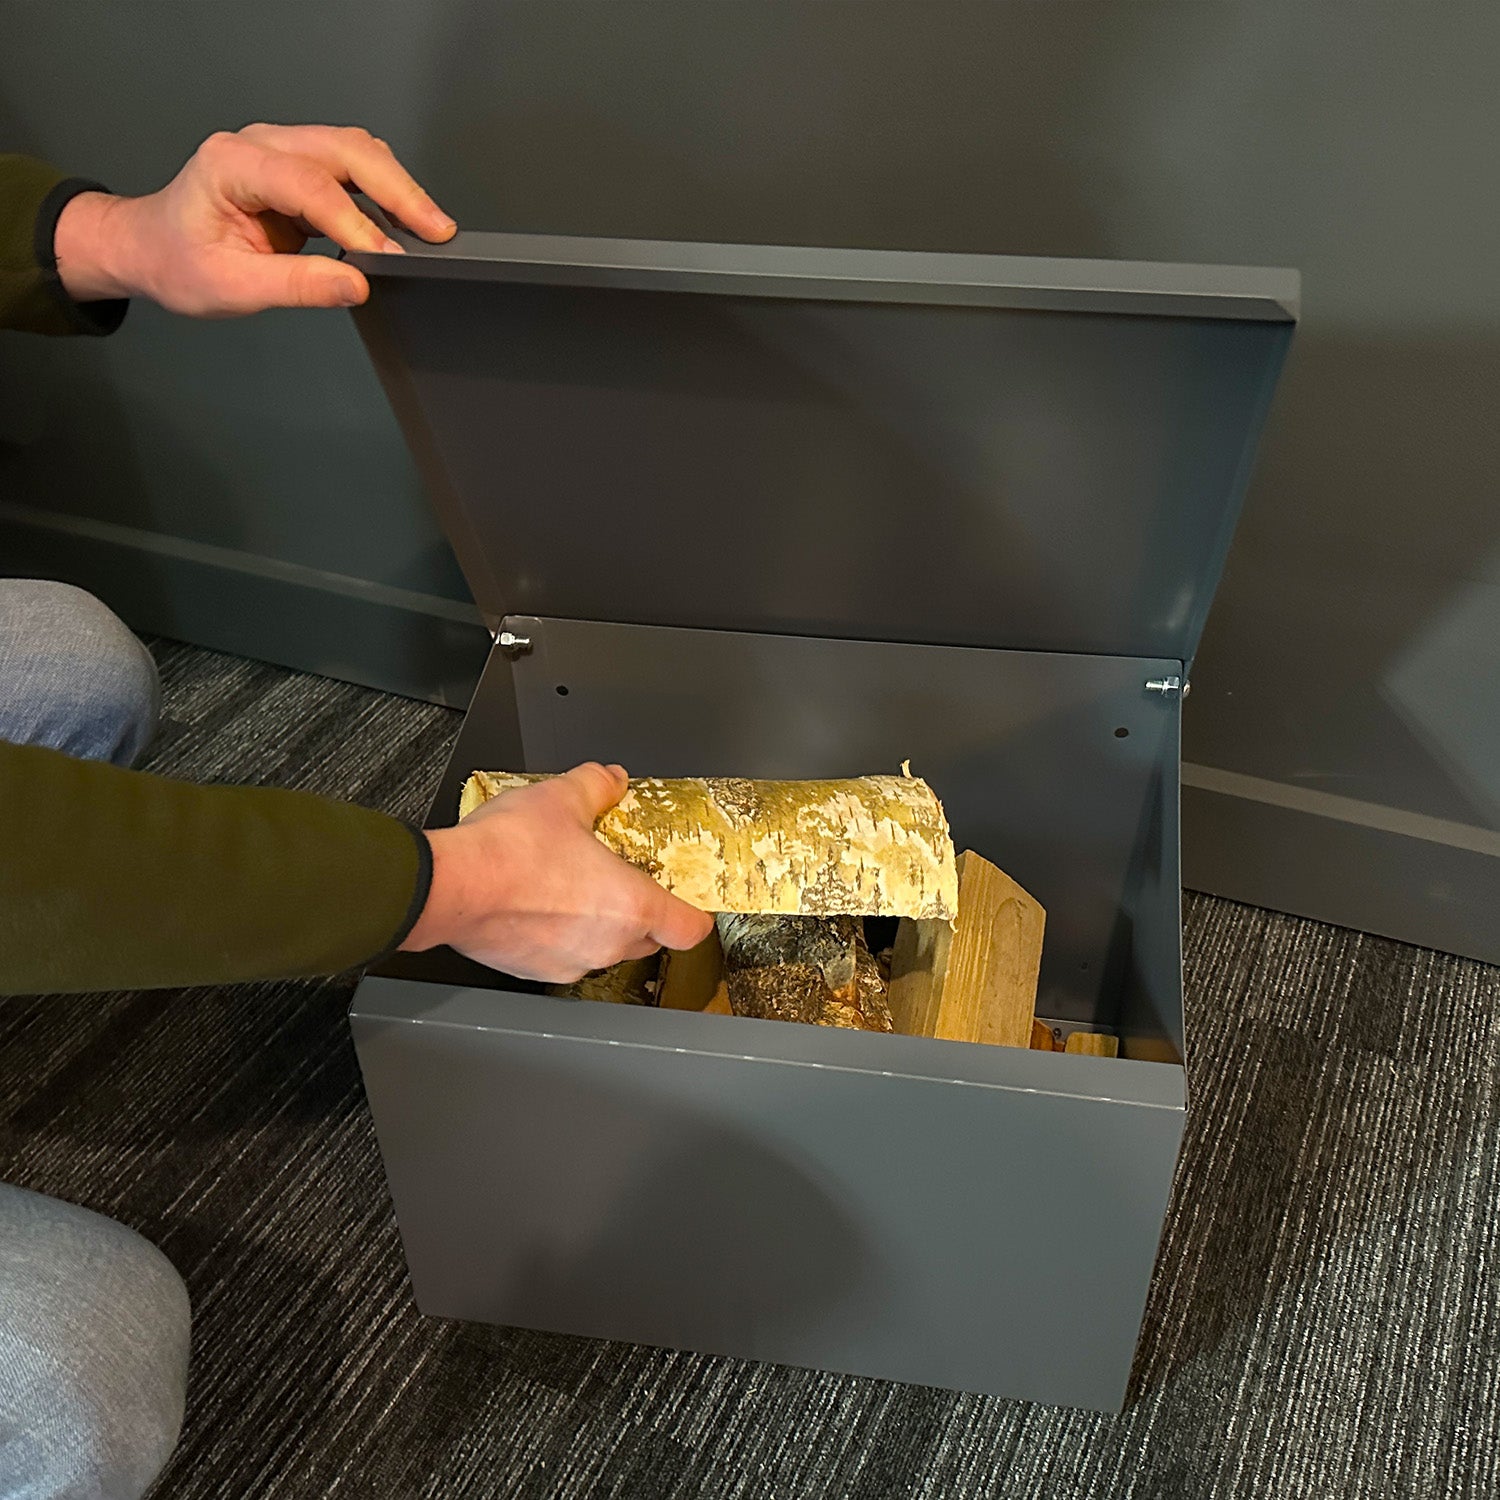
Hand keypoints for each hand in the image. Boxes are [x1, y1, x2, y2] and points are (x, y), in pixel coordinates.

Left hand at [53, 123, 455, 315]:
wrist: (152, 247)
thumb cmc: (177, 262)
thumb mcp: (229, 287)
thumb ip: (295, 286)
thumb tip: (355, 286)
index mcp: (232, 165)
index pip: (310, 185)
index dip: (354, 223)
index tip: (387, 259)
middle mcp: (260, 145)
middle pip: (345, 150)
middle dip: (397, 190)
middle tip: (436, 230)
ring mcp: (282, 152)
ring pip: (355, 152)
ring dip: (397, 188)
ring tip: (429, 229)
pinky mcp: (299, 170)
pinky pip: (351, 172)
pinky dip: (383, 197)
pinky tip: (403, 227)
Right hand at [401, 762, 713, 983]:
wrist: (449, 886)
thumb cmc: (507, 852)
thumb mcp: (563, 797)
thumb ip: (597, 786)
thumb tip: (610, 779)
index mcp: (631, 906)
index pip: (689, 929)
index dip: (693, 913)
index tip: (686, 899)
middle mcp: (607, 943)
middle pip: (649, 939)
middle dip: (643, 912)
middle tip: (623, 878)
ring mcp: (571, 963)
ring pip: (605, 948)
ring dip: (599, 923)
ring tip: (575, 885)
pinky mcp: (535, 970)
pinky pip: (564, 955)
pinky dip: (561, 934)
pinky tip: (540, 902)